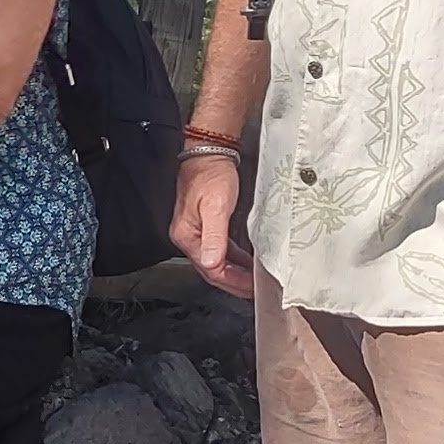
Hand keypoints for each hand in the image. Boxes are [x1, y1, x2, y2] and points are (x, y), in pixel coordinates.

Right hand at [172, 150, 254, 298]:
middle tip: (255, 291)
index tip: (251, 289)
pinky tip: (246, 261)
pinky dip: (234, 258)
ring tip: (254, 281)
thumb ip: (215, 236)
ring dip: (235, 272)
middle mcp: (189, 236)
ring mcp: (197, 231)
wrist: (209, 152)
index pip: (210, 269)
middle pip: (212, 268)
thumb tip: (212, 262)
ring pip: (217, 260)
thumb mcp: (215, 206)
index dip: (233, 281)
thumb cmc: (211, 175)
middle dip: (235, 282)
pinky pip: (220, 249)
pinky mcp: (206, 224)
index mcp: (187, 236)